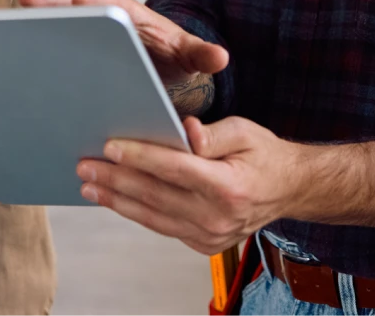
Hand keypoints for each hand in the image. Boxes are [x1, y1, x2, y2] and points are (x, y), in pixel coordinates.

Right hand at [16, 0, 227, 85]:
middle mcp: (101, 19)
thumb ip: (201, 55)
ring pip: (55, 24)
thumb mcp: (187, 56)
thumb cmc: (170, 56)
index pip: (112, 6)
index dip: (97, 5)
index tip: (80, 1)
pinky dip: (30, 50)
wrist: (158, 66)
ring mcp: (82, 34)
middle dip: (51, 4)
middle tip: (26, 0)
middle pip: (75, 8)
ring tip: (6, 25)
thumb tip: (219, 57)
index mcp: (129, 17)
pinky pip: (49, 47)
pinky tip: (10, 62)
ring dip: (32, 24)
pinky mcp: (70, 52)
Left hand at [76, 116, 305, 254]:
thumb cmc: (264, 155)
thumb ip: (212, 134)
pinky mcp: (203, 244)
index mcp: (227, 186)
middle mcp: (217, 217)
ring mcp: (210, 235)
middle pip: (155, 195)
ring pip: (153, 217)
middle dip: (116, 178)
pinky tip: (117, 199)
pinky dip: (137, 212)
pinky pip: (162, 227)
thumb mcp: (245, 132)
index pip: (173, 168)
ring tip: (90, 185)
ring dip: (117, 200)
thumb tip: (184, 130)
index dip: (140, 157)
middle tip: (85, 165)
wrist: (288, 190)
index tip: (111, 146)